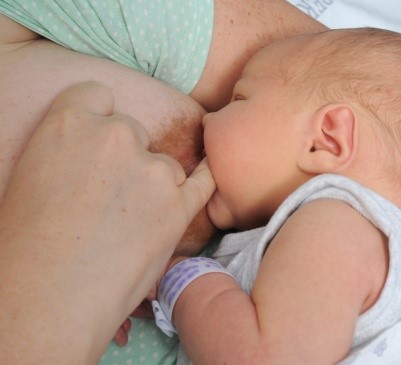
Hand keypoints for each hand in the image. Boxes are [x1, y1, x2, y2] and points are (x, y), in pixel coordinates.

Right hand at [0, 82, 214, 362]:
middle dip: (127, 155)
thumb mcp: (34, 175)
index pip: (98, 94)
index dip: (100, 115)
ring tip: (133, 222)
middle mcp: (117, 135)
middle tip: (112, 194)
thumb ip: (69, 149)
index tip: (99, 137)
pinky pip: (204, 181)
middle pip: (135, 131)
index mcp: (70, 122)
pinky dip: (203, 182)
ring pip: (166, 165)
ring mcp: (153, 170)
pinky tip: (201, 182)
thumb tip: (89, 152)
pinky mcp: (179, 205)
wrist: (49, 294)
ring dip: (156, 184)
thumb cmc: (26, 243)